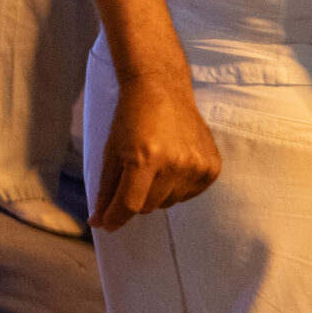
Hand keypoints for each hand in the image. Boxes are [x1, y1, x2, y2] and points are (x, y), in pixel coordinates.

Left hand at [92, 73, 221, 230]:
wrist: (162, 89)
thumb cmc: (130, 118)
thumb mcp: (111, 150)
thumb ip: (107, 188)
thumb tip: (99, 220)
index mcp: (144, 158)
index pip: (130, 203)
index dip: (114, 217)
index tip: (105, 223)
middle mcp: (174, 164)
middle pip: (148, 206)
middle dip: (135, 197)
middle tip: (133, 173)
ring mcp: (196, 166)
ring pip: (168, 203)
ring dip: (157, 192)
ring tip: (154, 163)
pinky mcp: (212, 167)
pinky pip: (189, 195)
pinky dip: (177, 187)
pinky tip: (172, 163)